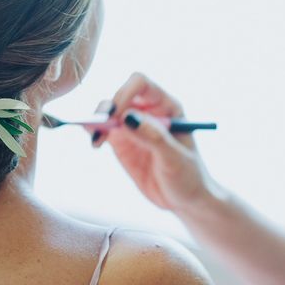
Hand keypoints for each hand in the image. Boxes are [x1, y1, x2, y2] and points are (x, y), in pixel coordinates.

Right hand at [96, 72, 216, 213]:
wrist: (185, 200)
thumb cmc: (189, 176)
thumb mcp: (175, 159)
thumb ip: (154, 137)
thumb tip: (127, 117)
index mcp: (167, 106)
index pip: (141, 84)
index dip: (125, 92)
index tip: (117, 113)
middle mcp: (147, 110)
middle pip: (120, 95)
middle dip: (108, 108)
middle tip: (102, 126)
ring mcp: (132, 126)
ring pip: (108, 111)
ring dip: (98, 120)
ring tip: (96, 138)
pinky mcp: (121, 141)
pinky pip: (103, 130)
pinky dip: (95, 133)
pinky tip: (95, 143)